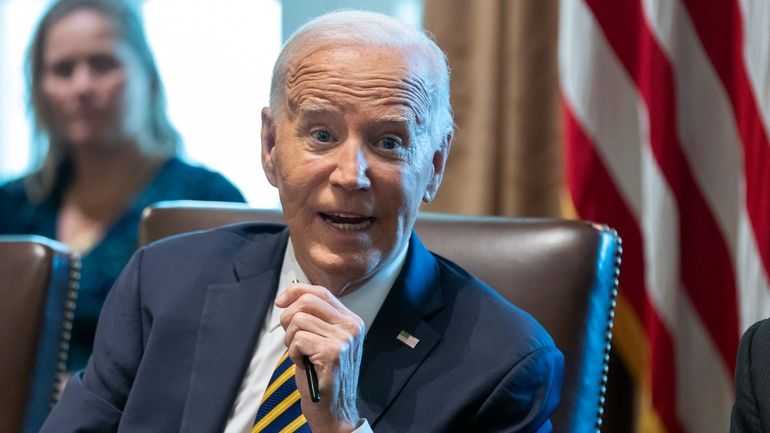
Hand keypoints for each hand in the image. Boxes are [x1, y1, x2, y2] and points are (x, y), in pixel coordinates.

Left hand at [276, 282, 364, 432]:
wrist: (335, 410)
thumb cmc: (324, 376)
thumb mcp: (324, 340)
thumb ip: (315, 318)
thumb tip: (290, 298)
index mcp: (351, 320)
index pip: (321, 292)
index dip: (296, 291)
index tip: (281, 301)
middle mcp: (351, 326)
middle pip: (307, 301)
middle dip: (288, 317)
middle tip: (291, 337)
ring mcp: (344, 339)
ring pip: (298, 320)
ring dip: (291, 340)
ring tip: (301, 355)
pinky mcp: (333, 352)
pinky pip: (298, 339)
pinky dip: (293, 353)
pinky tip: (303, 364)